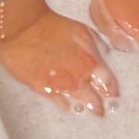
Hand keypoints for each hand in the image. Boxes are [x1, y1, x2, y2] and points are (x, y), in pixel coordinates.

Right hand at [0, 4, 118, 115]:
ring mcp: (61, 86)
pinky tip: (67, 106)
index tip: (113, 96)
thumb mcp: (82, 31)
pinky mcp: (43, 89)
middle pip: (95, 100)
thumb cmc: (52, 25)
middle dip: (100, 106)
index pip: (108, 84)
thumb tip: (106, 54)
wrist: (25, 29)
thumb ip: (96, 45)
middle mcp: (78, 78)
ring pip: (78, 105)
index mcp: (90, 62)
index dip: (112, 91)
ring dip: (83, 107)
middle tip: (101, 112)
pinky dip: (65, 105)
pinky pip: (59, 103)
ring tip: (86, 111)